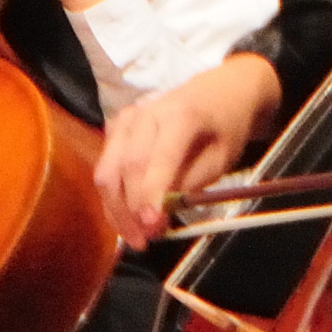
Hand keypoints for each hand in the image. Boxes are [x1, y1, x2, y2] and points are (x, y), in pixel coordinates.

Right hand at [93, 55, 284, 248]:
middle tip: (144, 241)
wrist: (221, 91)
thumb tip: (159, 216)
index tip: (151, 227)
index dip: (149, 197)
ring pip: (107, 170)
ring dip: (116, 209)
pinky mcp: (116, 127)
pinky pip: (105, 167)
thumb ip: (191, 184)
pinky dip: (113, 197)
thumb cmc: (226, 127)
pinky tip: (127, 217)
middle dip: (131, 210)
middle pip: (125, 168)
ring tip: (136, 236)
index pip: (155, 160)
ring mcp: (126, 118)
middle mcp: (145, 113)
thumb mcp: (222, 158)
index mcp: (180, 115)